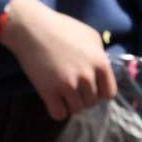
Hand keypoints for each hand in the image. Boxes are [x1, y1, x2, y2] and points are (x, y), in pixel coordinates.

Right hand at [0, 0, 116, 120]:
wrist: (32, 28)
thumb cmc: (62, 28)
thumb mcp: (91, 37)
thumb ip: (100, 54)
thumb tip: (102, 69)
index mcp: (101, 64)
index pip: (109, 93)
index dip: (100, 93)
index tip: (91, 90)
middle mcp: (87, 77)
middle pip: (92, 102)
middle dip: (84, 98)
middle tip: (73, 90)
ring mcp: (68, 85)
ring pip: (76, 109)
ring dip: (71, 105)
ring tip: (64, 95)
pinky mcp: (48, 91)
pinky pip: (59, 114)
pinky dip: (58, 111)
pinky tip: (54, 102)